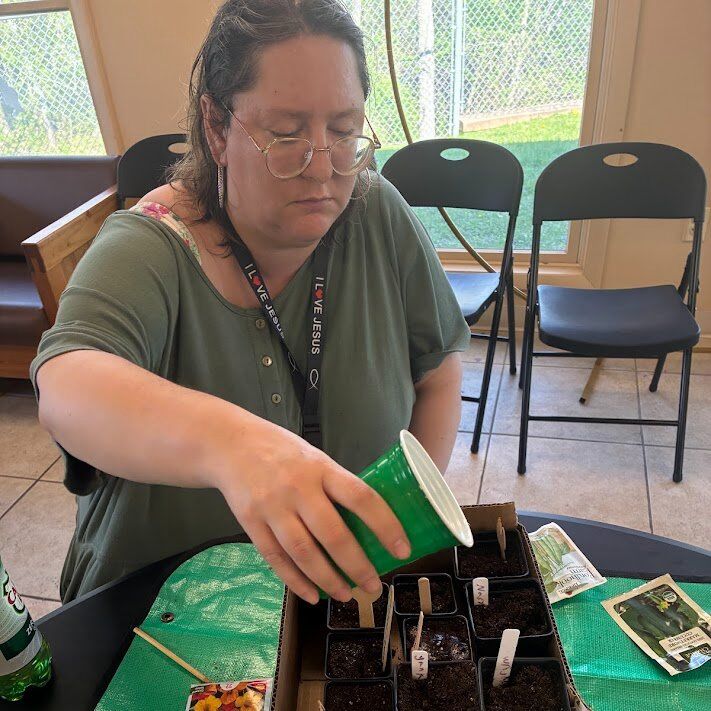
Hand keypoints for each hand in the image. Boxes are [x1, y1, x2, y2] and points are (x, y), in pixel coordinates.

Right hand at [213, 419, 410, 603]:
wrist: (229, 444)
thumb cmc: (282, 452)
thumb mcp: (314, 458)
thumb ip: (335, 486)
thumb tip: (368, 522)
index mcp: (321, 468)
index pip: (361, 497)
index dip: (385, 525)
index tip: (402, 549)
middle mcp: (297, 488)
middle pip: (333, 534)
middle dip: (357, 566)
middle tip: (374, 586)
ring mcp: (271, 507)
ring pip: (304, 553)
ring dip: (328, 580)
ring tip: (346, 596)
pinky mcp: (250, 523)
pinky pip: (276, 559)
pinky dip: (296, 581)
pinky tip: (312, 595)